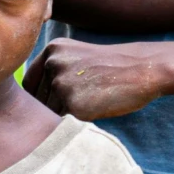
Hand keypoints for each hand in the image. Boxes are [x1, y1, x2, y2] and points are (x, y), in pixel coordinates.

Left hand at [25, 39, 168, 120]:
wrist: (144, 69)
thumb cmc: (114, 68)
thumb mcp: (79, 57)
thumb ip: (54, 71)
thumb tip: (30, 103)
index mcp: (51, 50)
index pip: (29, 85)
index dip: (41, 98)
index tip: (57, 103)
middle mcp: (52, 64)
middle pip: (37, 101)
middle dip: (54, 107)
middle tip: (83, 101)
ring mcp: (61, 84)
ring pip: (49, 114)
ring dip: (66, 115)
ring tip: (92, 101)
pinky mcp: (73, 104)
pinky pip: (65, 123)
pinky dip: (78, 122)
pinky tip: (97, 108)